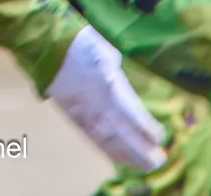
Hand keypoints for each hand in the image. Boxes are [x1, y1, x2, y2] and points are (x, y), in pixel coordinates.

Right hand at [46, 27, 166, 171]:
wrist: (49, 49)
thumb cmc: (82, 46)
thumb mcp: (108, 56)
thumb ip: (118, 78)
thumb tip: (124, 90)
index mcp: (108, 87)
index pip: (132, 114)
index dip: (146, 128)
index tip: (161, 137)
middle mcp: (97, 106)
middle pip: (121, 134)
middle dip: (140, 151)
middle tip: (158, 161)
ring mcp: (84, 114)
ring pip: (108, 141)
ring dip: (127, 155)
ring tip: (145, 165)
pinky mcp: (74, 118)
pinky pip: (93, 139)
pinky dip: (109, 151)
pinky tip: (120, 159)